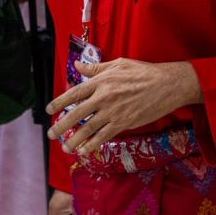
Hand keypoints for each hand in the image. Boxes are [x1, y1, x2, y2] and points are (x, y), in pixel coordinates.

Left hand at [46, 59, 201, 154]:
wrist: (166, 85)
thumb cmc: (143, 72)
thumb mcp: (118, 64)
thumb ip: (96, 68)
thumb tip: (78, 65)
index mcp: (101, 81)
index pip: (75, 93)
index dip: (60, 102)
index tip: (49, 110)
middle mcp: (104, 97)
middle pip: (77, 113)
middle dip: (62, 125)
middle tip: (51, 134)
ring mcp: (113, 111)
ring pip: (89, 128)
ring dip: (75, 139)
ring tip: (65, 148)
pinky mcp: (124, 122)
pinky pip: (104, 136)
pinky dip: (93, 144)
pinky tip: (84, 150)